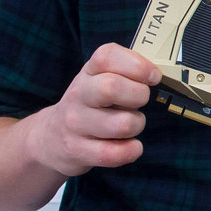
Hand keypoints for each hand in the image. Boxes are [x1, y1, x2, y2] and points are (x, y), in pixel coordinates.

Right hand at [28, 43, 160, 176]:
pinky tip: (130, 145)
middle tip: (141, 101)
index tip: (153, 76)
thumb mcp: (101, 79)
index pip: (107, 56)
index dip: (137, 65)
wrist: (52, 138)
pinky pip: (114, 153)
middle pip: (111, 87)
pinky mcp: (78, 151)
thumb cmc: (90, 103)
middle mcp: (78, 94)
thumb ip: (127, 71)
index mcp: (88, 72)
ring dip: (137, 124)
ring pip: (121, 124)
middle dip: (139, 95)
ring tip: (130, 124)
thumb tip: (158, 74)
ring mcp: (75, 123)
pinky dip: (131, 150)